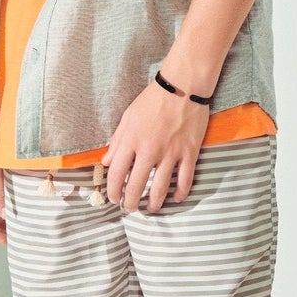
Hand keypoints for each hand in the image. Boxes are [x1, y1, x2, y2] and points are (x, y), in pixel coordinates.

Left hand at [104, 80, 209, 212]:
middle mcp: (150, 150)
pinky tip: (176, 199)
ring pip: (160, 188)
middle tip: (130, 209)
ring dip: (153, 204)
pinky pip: (185, 180)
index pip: (117, 174)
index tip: (114, 198)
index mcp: (131, 141)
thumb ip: (117, 142)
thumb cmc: (152, 100)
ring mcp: (171, 153)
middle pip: (137, 186)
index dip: (113, 191)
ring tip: (150, 209)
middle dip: (130, 203)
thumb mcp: (128, 118)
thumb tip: (106, 163)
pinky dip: (180, 193)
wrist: (182, 87)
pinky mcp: (189, 153)